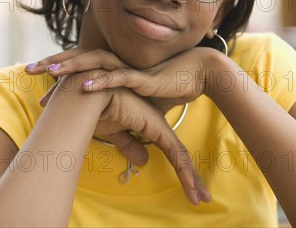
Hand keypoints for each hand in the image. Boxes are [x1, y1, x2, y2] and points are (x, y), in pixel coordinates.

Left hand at [27, 47, 218, 107]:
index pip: (79, 68)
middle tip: (28, 69)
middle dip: (53, 63)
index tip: (36, 82)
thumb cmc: (165, 88)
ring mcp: (127, 69)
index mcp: (111, 68)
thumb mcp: (135, 103)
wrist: (195, 75)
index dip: (58, 72)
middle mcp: (116, 64)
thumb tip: (104, 124)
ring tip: (49, 72)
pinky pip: (117, 78)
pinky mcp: (141, 77)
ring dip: (71, 67)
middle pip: (79, 60)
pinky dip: (100, 81)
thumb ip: (118, 111)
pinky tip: (82, 86)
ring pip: (93, 64)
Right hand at [47, 71, 210, 204]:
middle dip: (191, 176)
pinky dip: (185, 172)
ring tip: (202, 198)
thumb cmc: (98, 110)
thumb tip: (143, 160)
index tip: (188, 186)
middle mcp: (157, 124)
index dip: (178, 169)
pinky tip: (192, 185)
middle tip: (203, 196)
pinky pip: (175, 153)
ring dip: (192, 179)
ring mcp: (159, 126)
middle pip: (178, 154)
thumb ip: (130, 145)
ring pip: (180, 156)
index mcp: (148, 124)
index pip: (168, 151)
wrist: (92, 96)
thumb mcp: (116, 132)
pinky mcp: (157, 128)